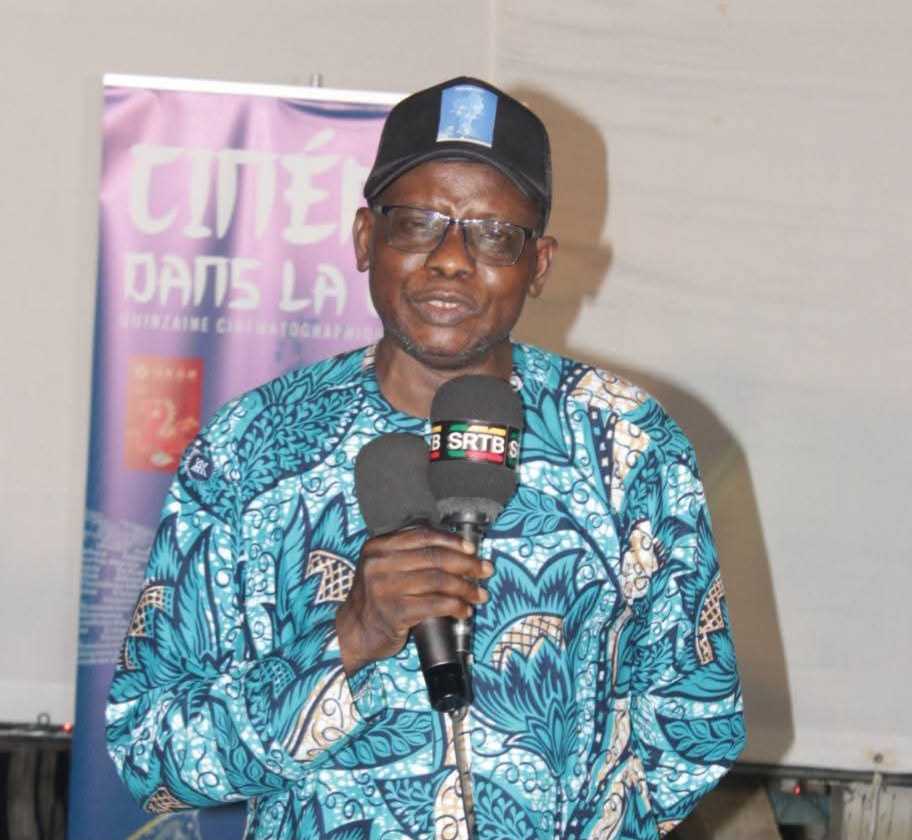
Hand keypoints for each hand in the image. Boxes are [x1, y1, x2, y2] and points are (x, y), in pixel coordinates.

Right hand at [335, 528, 492, 676]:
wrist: (352, 633)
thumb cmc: (376, 600)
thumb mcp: (382, 568)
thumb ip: (408, 556)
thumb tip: (457, 551)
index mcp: (378, 547)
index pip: (422, 536)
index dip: (452, 541)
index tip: (472, 549)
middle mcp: (380, 564)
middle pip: (434, 558)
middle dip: (467, 564)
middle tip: (486, 570)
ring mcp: (385, 588)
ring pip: (438, 581)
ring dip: (466, 588)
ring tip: (480, 595)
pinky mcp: (394, 612)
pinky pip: (435, 605)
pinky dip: (455, 607)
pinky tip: (465, 610)